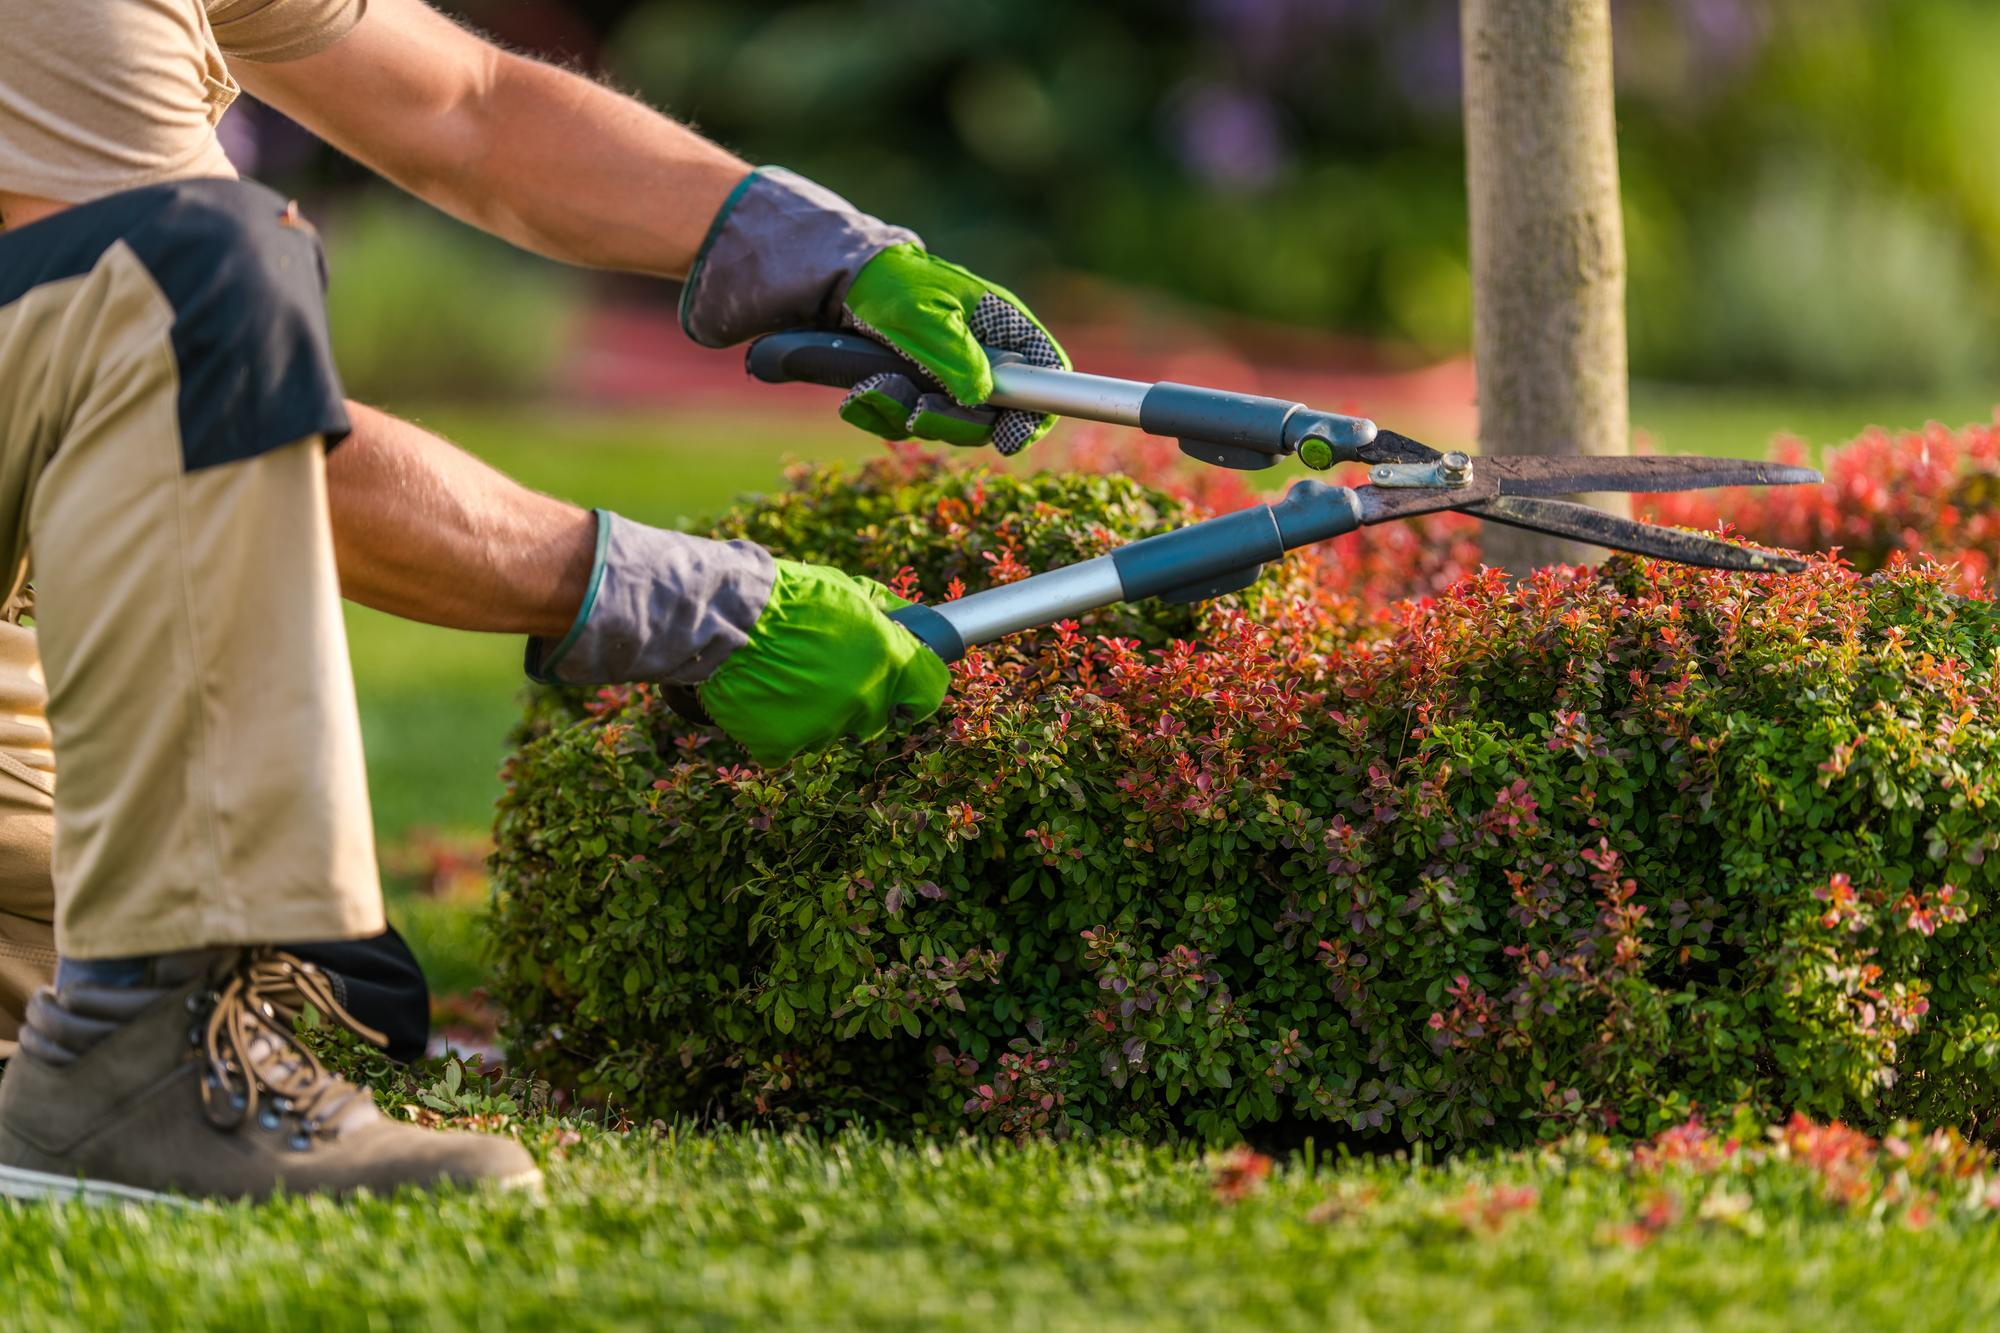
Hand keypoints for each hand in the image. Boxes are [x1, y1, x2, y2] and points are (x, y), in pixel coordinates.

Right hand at [525, 515, 946, 765]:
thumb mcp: (847, 590)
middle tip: (827, 672)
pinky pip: (789, 745)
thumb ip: (882, 612)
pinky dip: (779, 728)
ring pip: (832, 732)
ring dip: (818, 713)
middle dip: (860, 699)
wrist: (725, 615)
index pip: (930, 692)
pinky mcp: (783, 745)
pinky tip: (766, 698)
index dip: (917, 690)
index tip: (905, 688)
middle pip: (878, 717)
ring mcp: (824, 727)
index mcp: (889, 660)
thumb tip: (904, 618)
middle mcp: (864, 699)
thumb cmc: (788, 596)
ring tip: (788, 678)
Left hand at [679, 167, 1066, 452]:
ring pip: (939, 423)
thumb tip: (984, 400)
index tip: (1009, 437)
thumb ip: (957, 358)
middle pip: (989, 415)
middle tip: (917, 410)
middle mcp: (972, 351)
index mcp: (995, 323)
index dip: (1037, 411)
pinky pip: (900, 420)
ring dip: (902, 414)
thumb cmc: (875, 282)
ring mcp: (936, 371)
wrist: (808, 277)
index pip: (1046, 373)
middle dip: (948, 421)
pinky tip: (853, 392)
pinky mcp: (899, 384)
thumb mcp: (920, 315)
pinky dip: (876, 412)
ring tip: (868, 388)